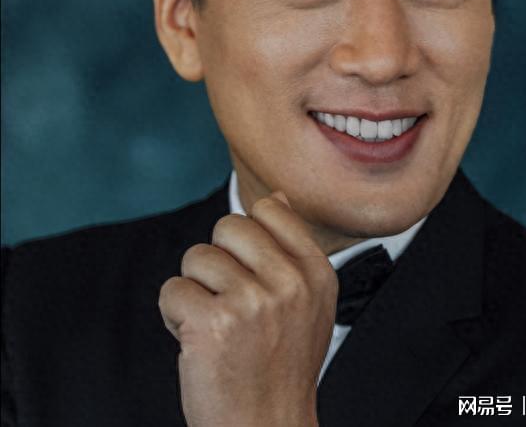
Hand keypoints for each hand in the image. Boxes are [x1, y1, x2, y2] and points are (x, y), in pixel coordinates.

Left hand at [158, 191, 337, 426]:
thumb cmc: (280, 366)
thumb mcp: (308, 303)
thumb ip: (292, 248)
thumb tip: (276, 197)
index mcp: (316, 273)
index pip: (270, 210)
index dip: (246, 236)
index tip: (248, 270)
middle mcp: (290, 283)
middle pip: (228, 226)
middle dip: (217, 260)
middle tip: (227, 299)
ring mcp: (253, 302)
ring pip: (196, 257)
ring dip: (195, 290)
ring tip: (215, 326)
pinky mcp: (212, 324)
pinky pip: (172, 289)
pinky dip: (174, 315)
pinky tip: (197, 341)